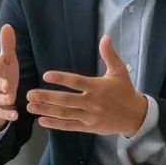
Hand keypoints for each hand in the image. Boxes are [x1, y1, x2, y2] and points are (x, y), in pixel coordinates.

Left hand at [25, 35, 147, 136]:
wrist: (136, 116)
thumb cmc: (125, 91)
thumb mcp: (119, 71)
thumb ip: (109, 55)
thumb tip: (105, 37)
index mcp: (98, 87)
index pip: (77, 82)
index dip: (61, 79)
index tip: (46, 75)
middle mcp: (92, 103)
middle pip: (66, 100)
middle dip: (47, 97)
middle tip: (29, 94)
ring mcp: (89, 116)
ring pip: (65, 114)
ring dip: (46, 110)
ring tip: (30, 106)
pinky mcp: (88, 127)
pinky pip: (69, 126)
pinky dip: (55, 124)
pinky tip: (42, 120)